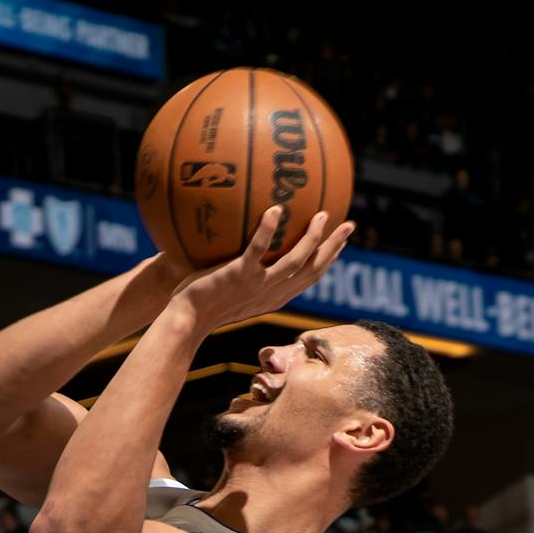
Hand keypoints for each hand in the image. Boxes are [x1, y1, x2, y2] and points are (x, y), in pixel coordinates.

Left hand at [170, 207, 353, 332]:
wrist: (185, 322)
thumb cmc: (202, 307)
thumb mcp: (233, 295)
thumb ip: (246, 277)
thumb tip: (248, 253)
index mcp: (274, 298)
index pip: (309, 278)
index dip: (328, 259)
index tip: (340, 242)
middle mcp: (271, 293)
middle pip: (312, 269)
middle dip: (333, 247)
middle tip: (348, 224)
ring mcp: (256, 285)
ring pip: (294, 260)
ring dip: (312, 237)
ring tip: (321, 214)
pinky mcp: (238, 276)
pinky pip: (256, 250)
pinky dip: (267, 231)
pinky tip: (275, 210)